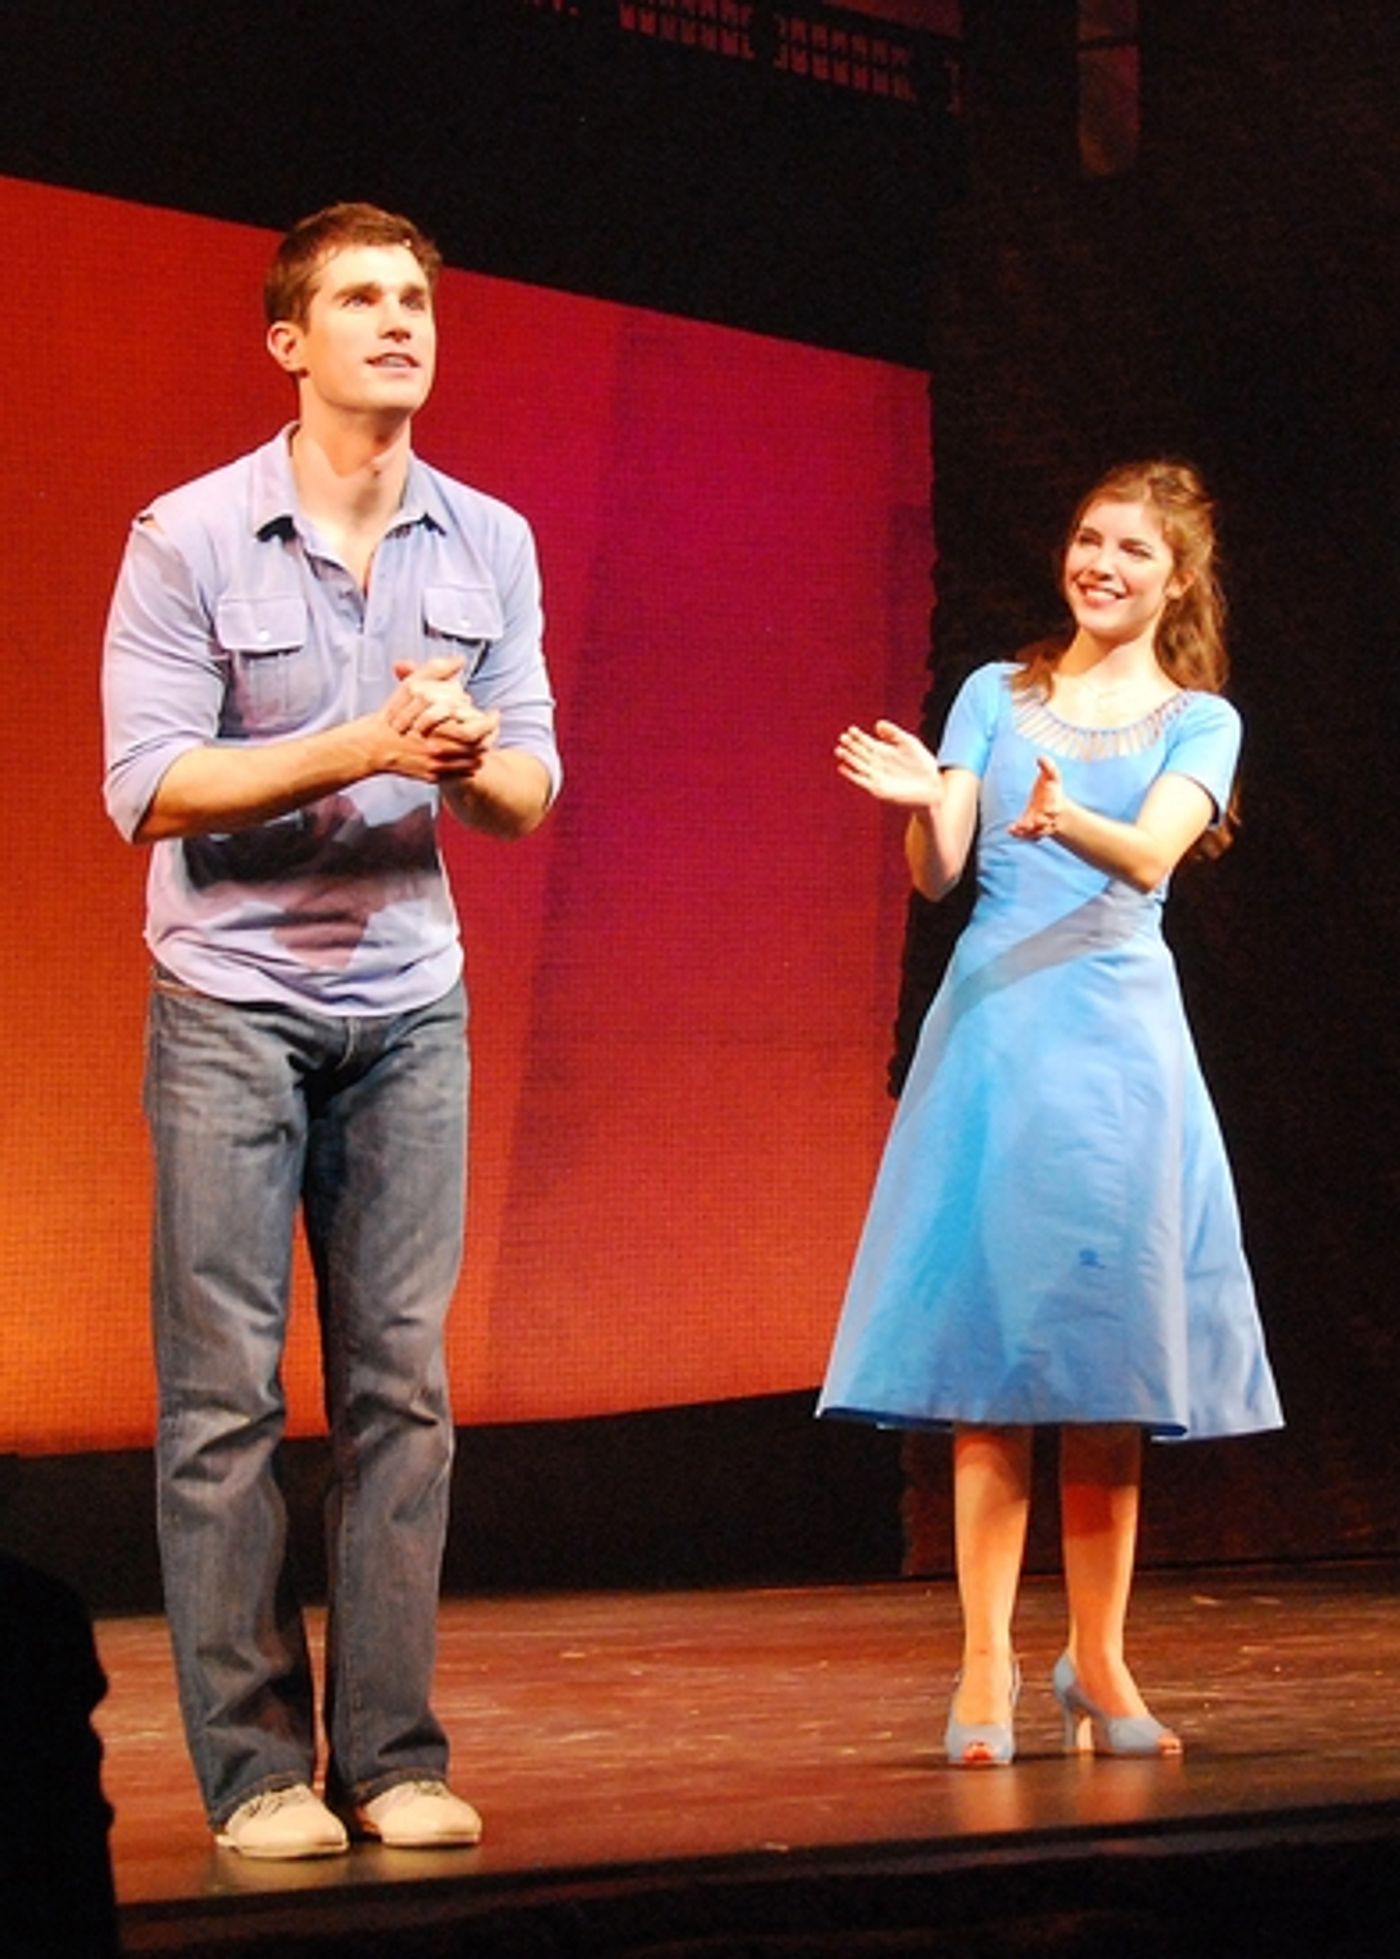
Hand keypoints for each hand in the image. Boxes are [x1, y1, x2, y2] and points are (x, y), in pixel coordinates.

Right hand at [374, 658, 500, 781]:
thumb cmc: (391, 716)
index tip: (494, 713)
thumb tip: (459, 660)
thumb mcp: (412, 688)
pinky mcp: (432, 777)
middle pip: (480, 748)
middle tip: (493, 728)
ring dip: (480, 752)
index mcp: (440, 729)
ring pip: (473, 763)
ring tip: (483, 741)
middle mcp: (441, 751)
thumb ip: (436, 671)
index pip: (479, 730)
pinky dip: (467, 765)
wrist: (372, 747)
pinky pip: (459, 774)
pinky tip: (466, 754)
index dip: (491, 722)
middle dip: (490, 737)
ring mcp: (437, 766)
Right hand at [835, 720, 943, 807]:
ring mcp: (877, 776)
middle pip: (860, 752)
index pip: (867, 742)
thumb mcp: (909, 743)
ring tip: (840, 750)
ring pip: (858, 765)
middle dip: (851, 745)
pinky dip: (852, 775)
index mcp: (884, 751)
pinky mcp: (877, 789)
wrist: (932, 786)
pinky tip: (843, 767)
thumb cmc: (922, 764)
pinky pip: (861, 781)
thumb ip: (893, 733)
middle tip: (843, 738)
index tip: (851, 729)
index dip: (858, 736)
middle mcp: (878, 763)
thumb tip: (877, 724)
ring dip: (848, 758)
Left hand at [1008, 755, 1063, 838]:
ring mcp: (1040, 825)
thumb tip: (1040, 757)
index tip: (1045, 807)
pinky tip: (1010, 830)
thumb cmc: (1052, 790)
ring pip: (1036, 832)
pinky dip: (1020, 835)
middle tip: (1030, 822)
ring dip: (1027, 831)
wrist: (1056, 810)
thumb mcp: (1052, 776)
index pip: (1055, 808)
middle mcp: (1048, 817)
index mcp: (1055, 804)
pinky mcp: (1032, 830)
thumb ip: (1049, 766)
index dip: (1051, 808)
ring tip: (1016, 828)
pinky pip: (1027, 836)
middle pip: (1046, 823)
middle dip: (1039, 823)